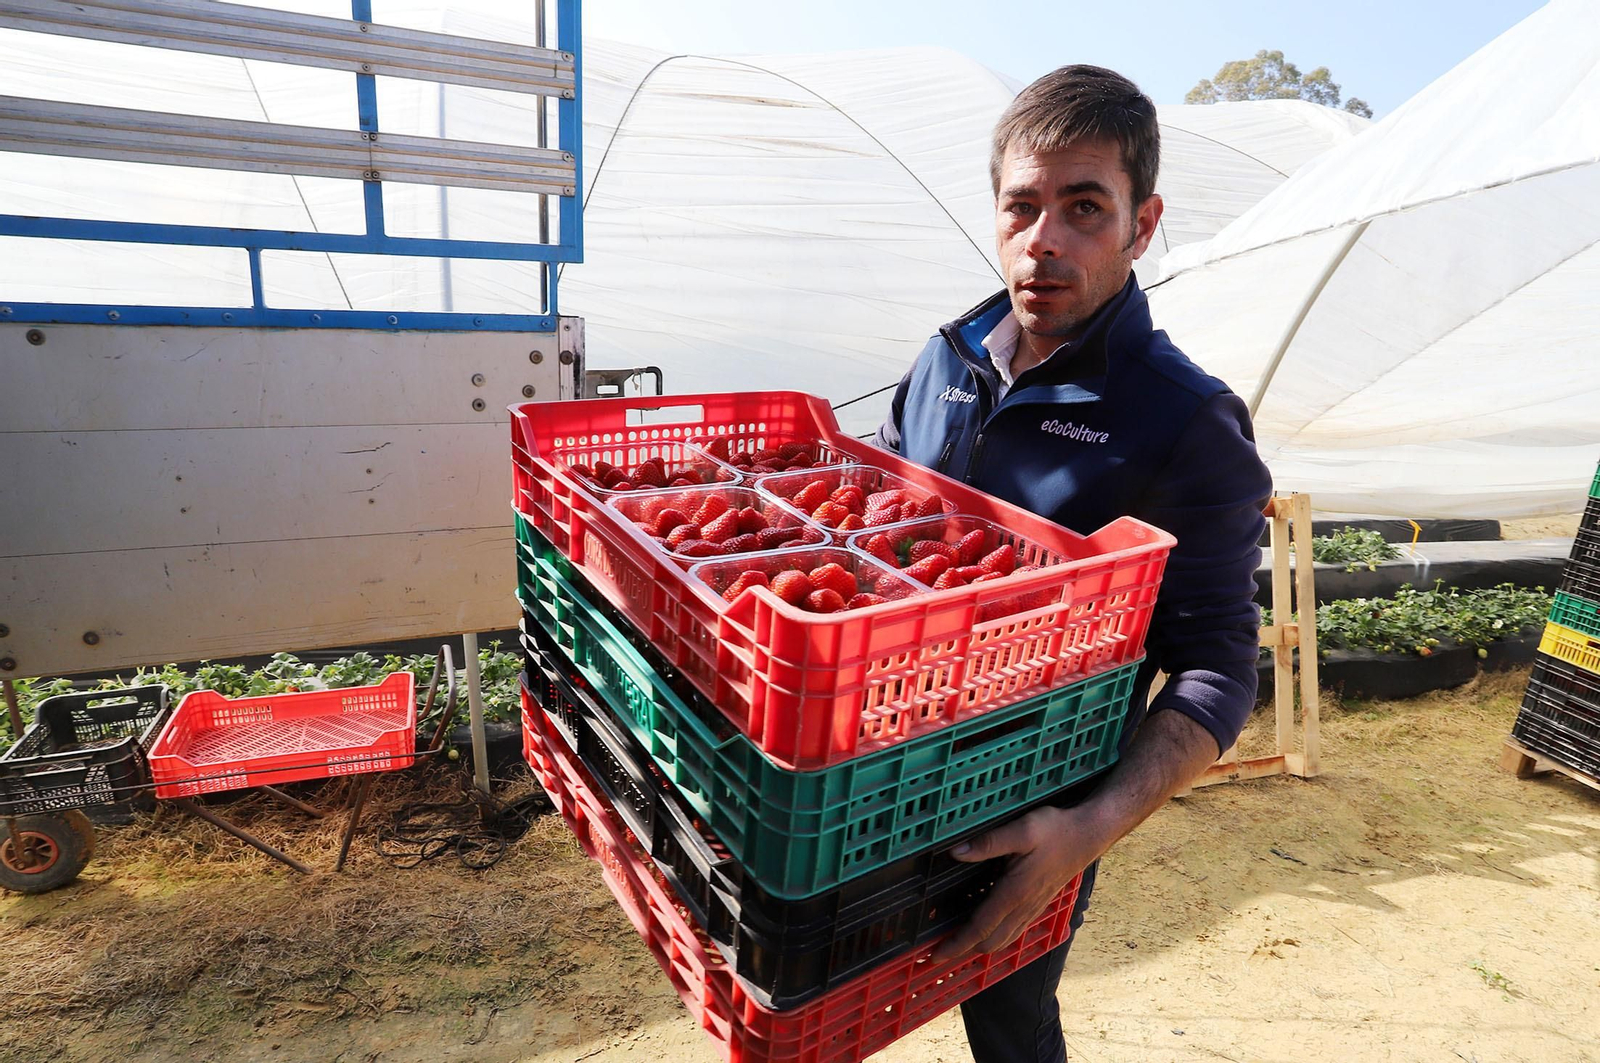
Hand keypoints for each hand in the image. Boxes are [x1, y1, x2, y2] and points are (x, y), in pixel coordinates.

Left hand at [931, 803, 1110, 962]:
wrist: (1087, 835)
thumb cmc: (1055, 831)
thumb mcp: (1021, 829)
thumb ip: (988, 843)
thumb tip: (956, 852)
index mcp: (1014, 892)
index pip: (980, 927)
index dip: (957, 944)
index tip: (936, 956)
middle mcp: (1023, 906)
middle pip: (990, 941)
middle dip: (963, 950)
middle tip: (938, 953)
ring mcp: (1032, 908)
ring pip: (1003, 939)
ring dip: (978, 946)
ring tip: (957, 946)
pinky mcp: (1037, 904)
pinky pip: (1013, 931)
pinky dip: (995, 937)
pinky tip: (987, 931)